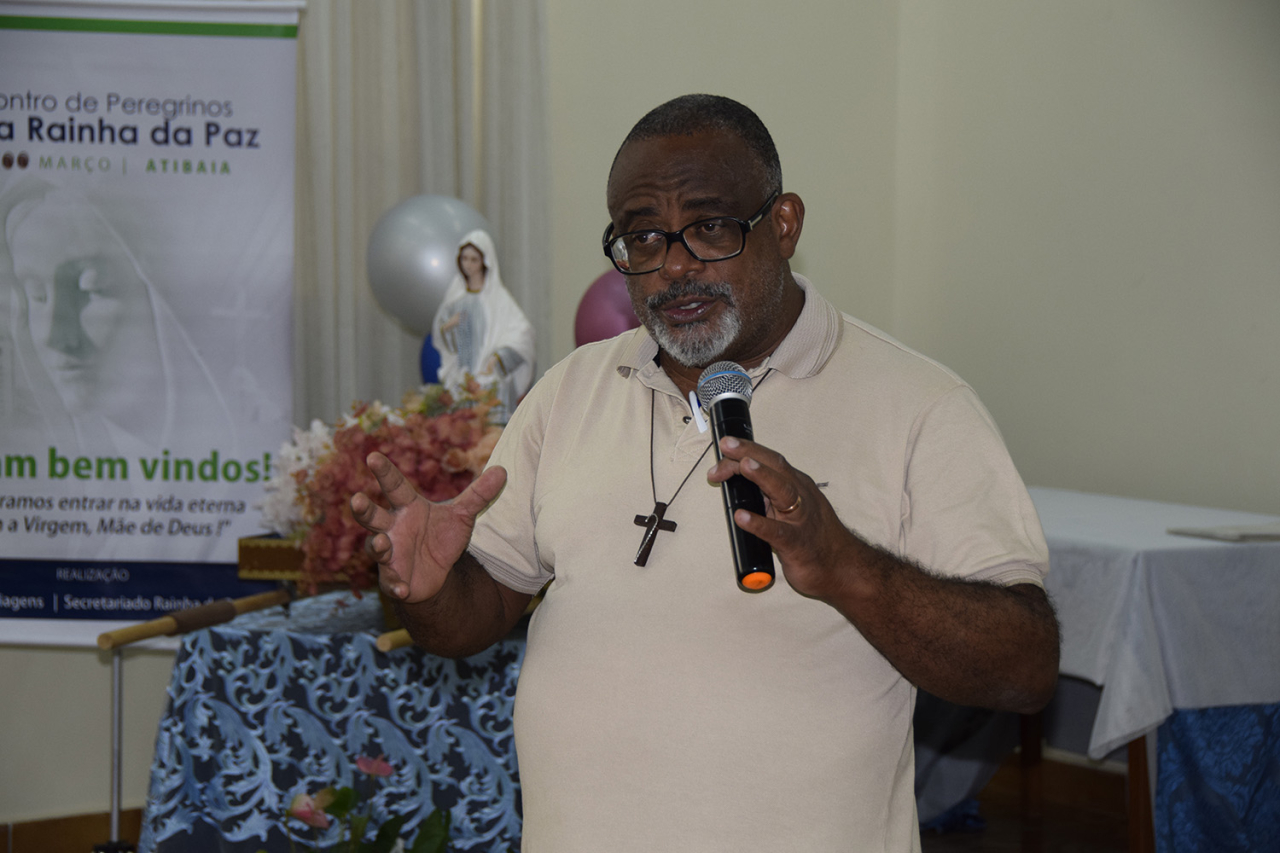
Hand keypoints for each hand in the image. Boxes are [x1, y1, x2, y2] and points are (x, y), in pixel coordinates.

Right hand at [350, 451, 506, 602]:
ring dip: (377, 546)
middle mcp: (391, 528)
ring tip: (383, 543)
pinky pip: (391, 582)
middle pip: (372, 515)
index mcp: (407, 507)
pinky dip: (395, 585)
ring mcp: (389, 554)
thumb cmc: (441, 537)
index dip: (384, 472)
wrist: (436, 573)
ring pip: (376, 547)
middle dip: (363, 509)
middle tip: (356, 499)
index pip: (394, 486)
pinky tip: (402, 589)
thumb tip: (504, 470)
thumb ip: (479, 495)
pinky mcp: (393, 579)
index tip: (372, 456)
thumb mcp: (462, 516)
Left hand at [707, 436, 857, 599]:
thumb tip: (736, 485)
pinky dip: (758, 523)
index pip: (770, 460)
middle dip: (750, 452)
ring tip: (743, 466)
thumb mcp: (791, 508)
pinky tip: (742, 517)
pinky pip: (776, 532)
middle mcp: (800, 496)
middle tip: (726, 444)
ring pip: (782, 491)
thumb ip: (767, 496)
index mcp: (796, 485)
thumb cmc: (813, 537)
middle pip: (775, 466)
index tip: (724, 447)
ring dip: (762, 476)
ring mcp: (800, 519)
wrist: (843, 567)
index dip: (747, 450)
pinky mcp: (796, 544)